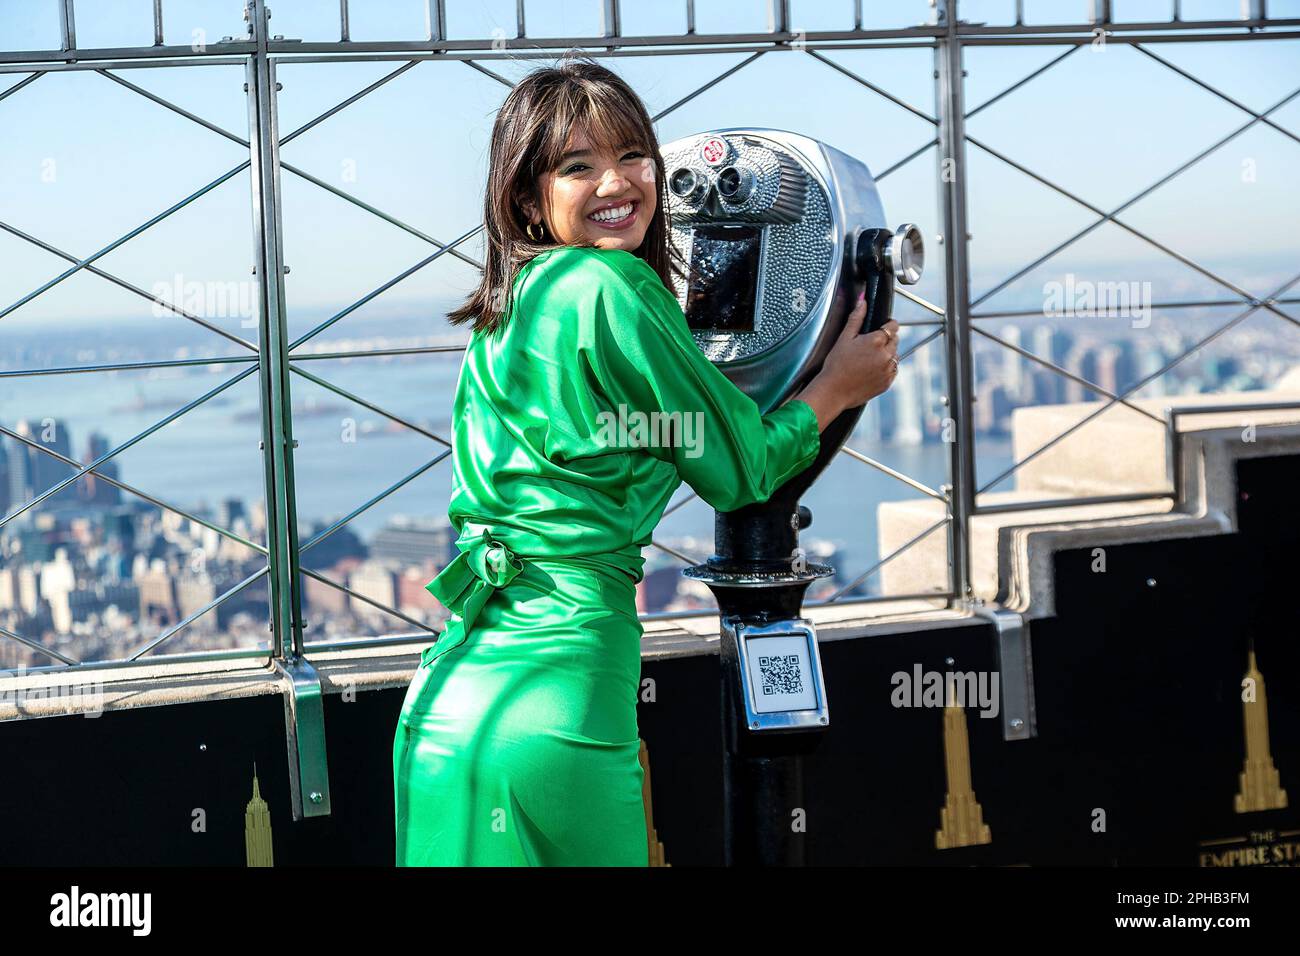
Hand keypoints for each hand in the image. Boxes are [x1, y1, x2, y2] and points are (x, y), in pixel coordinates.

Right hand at [792, 297, 898, 430]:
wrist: (834, 391)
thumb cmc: (836, 365)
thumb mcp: (844, 338)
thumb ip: (856, 318)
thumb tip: (862, 301)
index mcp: (876, 341)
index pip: (893, 326)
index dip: (887, 325)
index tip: (881, 327)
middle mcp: (886, 355)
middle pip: (895, 340)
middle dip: (887, 339)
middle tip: (870, 345)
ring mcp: (888, 370)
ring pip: (895, 356)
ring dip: (887, 354)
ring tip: (869, 359)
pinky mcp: (888, 382)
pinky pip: (893, 370)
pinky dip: (886, 368)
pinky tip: (871, 369)